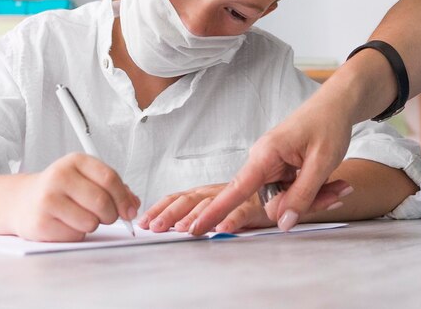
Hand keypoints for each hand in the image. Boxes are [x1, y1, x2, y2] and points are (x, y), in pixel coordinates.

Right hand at [12, 153, 139, 241]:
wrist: (23, 200)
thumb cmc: (61, 188)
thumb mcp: (85, 177)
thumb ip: (112, 187)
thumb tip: (133, 203)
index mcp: (75, 161)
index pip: (109, 178)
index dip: (124, 198)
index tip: (130, 210)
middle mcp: (60, 176)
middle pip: (101, 202)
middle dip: (111, 215)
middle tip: (108, 217)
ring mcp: (48, 199)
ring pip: (90, 221)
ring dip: (93, 224)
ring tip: (81, 216)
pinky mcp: (41, 223)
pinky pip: (75, 235)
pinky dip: (77, 233)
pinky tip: (66, 223)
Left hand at [138, 183, 272, 233]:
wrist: (277, 191)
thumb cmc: (243, 201)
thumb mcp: (215, 207)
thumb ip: (196, 214)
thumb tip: (170, 227)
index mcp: (203, 193)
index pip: (177, 199)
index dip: (160, 208)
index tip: (143, 222)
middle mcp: (214, 192)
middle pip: (189, 201)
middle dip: (170, 214)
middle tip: (156, 227)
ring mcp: (233, 198)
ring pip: (212, 205)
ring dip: (197, 217)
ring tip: (185, 230)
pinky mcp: (253, 206)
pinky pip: (241, 213)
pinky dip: (231, 220)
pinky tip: (222, 230)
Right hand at [189, 95, 353, 234]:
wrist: (335, 105)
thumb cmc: (327, 124)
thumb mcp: (321, 163)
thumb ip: (302, 195)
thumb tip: (283, 224)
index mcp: (265, 154)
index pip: (237, 189)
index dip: (218, 211)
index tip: (197, 228)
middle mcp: (264, 161)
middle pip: (274, 203)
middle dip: (306, 204)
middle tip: (336, 192)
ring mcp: (273, 166)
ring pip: (287, 200)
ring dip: (315, 197)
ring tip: (339, 184)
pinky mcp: (282, 169)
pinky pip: (294, 192)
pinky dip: (316, 191)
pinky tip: (333, 182)